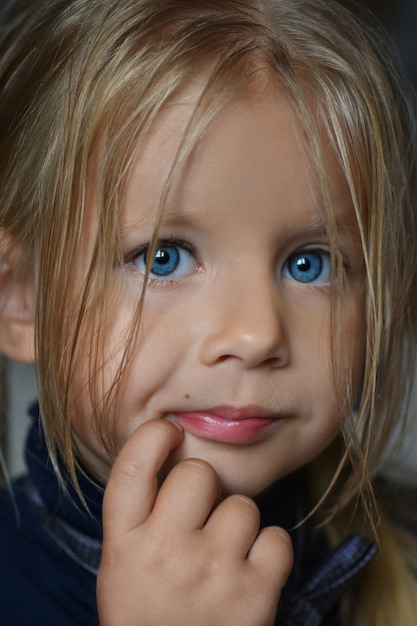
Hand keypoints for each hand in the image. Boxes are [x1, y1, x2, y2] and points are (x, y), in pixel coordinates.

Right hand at [97, 420, 292, 625]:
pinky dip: (269, 553)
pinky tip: (249, 574)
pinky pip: (277, 538)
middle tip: (199, 520)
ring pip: (243, 506)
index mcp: (124, 544)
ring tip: (222, 559)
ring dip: (238, 526)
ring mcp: (211, 572)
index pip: (133, 465)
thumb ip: (141, 512)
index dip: (155, 436)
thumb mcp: (123, 564)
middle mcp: (165, 552)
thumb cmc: (150, 614)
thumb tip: (175, 446)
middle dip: (204, 489)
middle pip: (199, 474)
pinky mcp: (255, 595)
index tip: (170, 434)